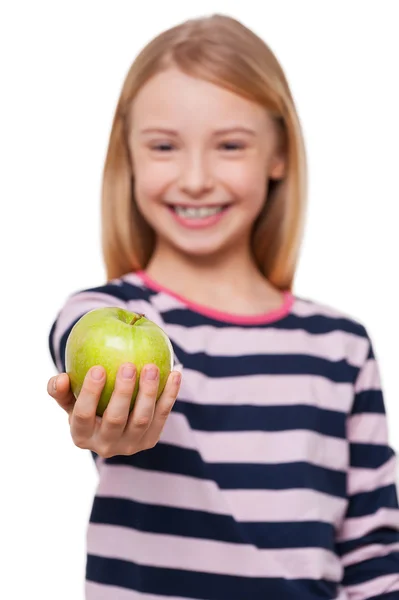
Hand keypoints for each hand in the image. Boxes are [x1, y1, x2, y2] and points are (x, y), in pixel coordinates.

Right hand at [47, 363, 180, 457]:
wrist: (114, 420)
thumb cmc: (87, 403)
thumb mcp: (70, 398)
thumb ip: (61, 389)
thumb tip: (60, 378)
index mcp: (81, 435)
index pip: (83, 416)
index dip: (90, 393)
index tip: (98, 368)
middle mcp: (106, 445)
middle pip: (116, 419)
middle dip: (123, 392)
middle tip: (128, 365)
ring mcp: (130, 445)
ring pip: (142, 419)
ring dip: (148, 392)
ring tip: (152, 367)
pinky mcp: (150, 440)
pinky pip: (163, 415)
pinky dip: (170, 394)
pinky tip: (175, 373)